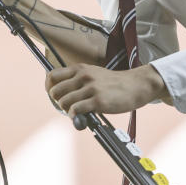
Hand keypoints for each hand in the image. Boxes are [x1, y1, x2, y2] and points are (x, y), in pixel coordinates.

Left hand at [45, 63, 167, 117]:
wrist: (136, 85)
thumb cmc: (114, 83)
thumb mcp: (94, 74)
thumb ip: (78, 80)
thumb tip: (60, 94)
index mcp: (80, 69)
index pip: (52, 76)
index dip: (49, 88)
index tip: (55, 96)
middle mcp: (83, 76)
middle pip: (54, 91)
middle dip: (57, 101)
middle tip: (67, 106)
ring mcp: (91, 88)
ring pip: (63, 102)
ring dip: (66, 110)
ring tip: (76, 111)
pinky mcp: (98, 101)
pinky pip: (75, 110)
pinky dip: (75, 116)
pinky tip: (82, 116)